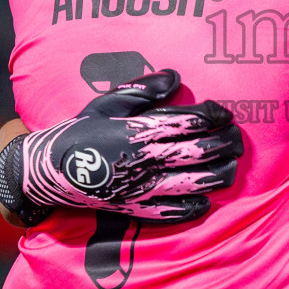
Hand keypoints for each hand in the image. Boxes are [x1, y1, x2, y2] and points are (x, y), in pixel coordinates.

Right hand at [0, 70, 242, 225]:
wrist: (51, 171)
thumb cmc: (82, 131)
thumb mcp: (108, 103)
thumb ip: (143, 90)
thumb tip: (175, 77)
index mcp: (138, 132)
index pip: (188, 122)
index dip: (213, 117)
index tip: (225, 114)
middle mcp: (144, 161)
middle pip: (198, 153)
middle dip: (224, 144)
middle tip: (237, 139)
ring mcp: (142, 188)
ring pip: (193, 183)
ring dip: (218, 174)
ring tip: (231, 166)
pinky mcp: (136, 209)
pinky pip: (173, 212)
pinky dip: (194, 206)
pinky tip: (207, 198)